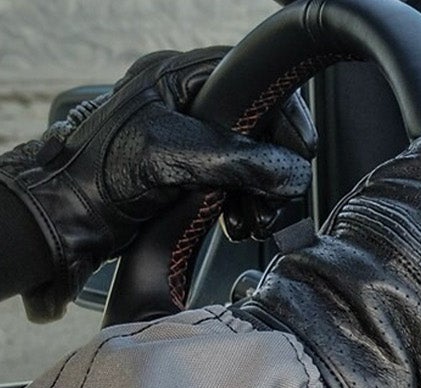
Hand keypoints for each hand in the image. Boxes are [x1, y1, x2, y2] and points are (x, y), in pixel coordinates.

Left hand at [0, 47, 313, 320]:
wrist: (64, 216)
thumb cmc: (96, 175)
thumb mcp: (173, 156)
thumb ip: (239, 159)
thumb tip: (293, 172)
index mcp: (176, 78)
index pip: (252, 80)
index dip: (284, 113)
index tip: (301, 148)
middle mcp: (186, 103)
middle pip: (259, 125)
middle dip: (274, 165)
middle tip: (275, 196)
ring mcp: (190, 138)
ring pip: (253, 158)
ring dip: (262, 193)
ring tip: (253, 219)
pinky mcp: (190, 171)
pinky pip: (237, 182)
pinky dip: (245, 204)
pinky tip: (238, 222)